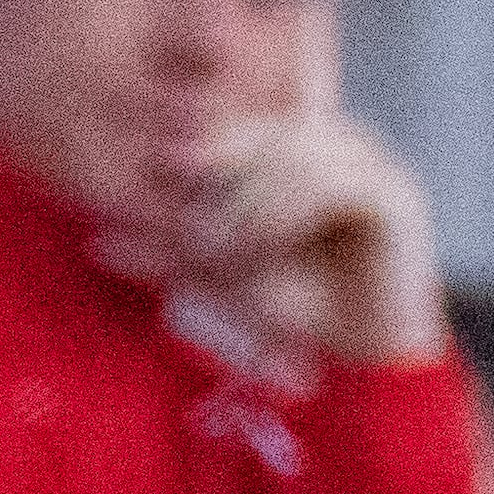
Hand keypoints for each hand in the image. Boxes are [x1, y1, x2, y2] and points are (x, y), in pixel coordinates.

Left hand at [93, 107, 451, 367]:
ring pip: (290, 154)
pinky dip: (284, 216)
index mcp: (302, 150)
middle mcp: (341, 145)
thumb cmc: (301, 314)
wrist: (366, 367)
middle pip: (263, 133)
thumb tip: (98, 242)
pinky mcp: (395, 197)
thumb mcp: (220, 277)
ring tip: (228, 252)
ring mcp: (372, 166)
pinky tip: (265, 250)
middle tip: (197, 235)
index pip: (241, 127)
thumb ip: (170, 254)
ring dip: (248, 205)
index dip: (204, 151)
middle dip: (221, 179)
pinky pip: (328, 185)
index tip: (168, 179)